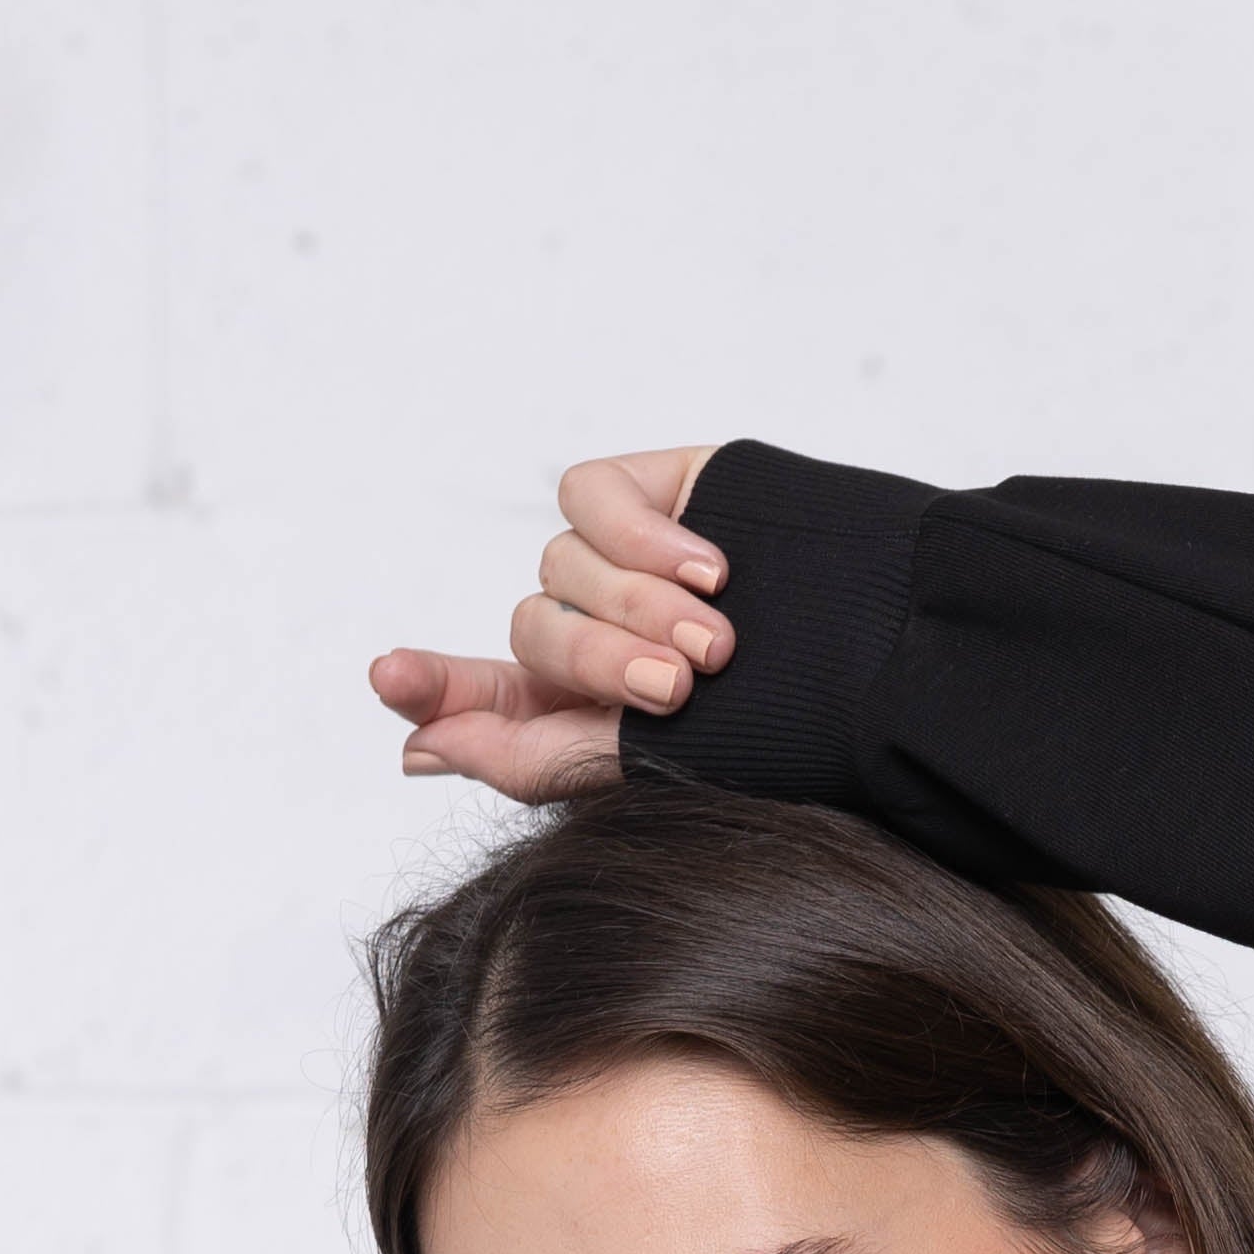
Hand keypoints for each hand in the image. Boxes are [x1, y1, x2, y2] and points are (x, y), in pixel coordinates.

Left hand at [369, 444, 727, 801]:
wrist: (862, 656)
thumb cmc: (761, 725)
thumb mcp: (635, 762)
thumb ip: (522, 759)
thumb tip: (416, 749)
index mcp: (580, 706)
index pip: (480, 692)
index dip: (433, 685)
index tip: (391, 676)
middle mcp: (591, 627)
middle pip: (532, 629)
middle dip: (599, 658)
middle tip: (675, 687)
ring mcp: (616, 558)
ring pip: (563, 564)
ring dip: (642, 607)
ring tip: (717, 645)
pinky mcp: (648, 491)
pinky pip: (591, 497)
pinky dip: (643, 537)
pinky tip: (707, 573)